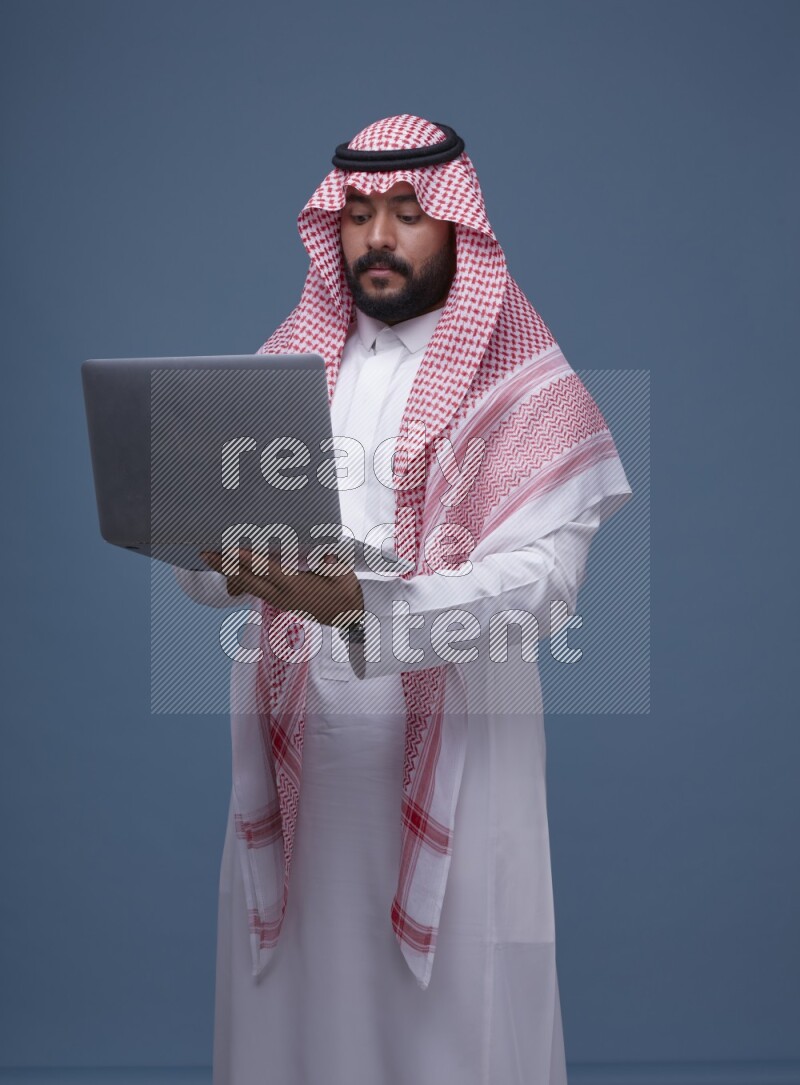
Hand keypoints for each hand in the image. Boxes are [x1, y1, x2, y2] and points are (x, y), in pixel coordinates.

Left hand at [200, 548, 363, 626]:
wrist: (347, 615)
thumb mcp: (344, 578)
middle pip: (247, 579)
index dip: (248, 559)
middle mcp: (281, 595)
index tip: (231, 548)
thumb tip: (326, 557)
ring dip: (227, 571)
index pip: (266, 570)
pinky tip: (227, 568)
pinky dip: (237, 577)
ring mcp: (277, 599)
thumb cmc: (345, 591)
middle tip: (205, 552)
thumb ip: (334, 567)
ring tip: (209, 557)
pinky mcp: (277, 599)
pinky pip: (252, 587)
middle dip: (226, 565)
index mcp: (295, 586)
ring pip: (246, 584)